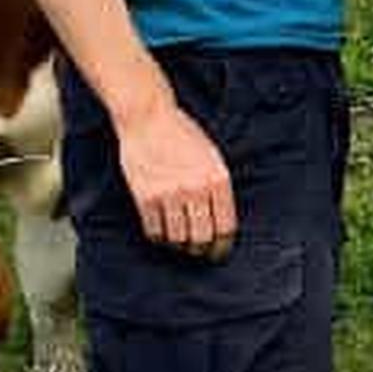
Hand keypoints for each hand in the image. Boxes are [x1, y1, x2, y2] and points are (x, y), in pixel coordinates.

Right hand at [115, 97, 236, 256]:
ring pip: (178, 239)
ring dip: (181, 246)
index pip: (225, 227)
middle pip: (203, 238)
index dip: (223, 246)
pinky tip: (162, 233)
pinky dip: (159, 237)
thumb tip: (221, 221)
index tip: (220, 251)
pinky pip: (155, 231)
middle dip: (203, 251)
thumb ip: (218, 187)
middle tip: (201, 253)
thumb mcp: (212, 156)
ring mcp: (170, 194)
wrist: (149, 118)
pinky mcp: (146, 197)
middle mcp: (196, 189)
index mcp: (218, 179)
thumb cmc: (182, 134)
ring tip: (181, 243)